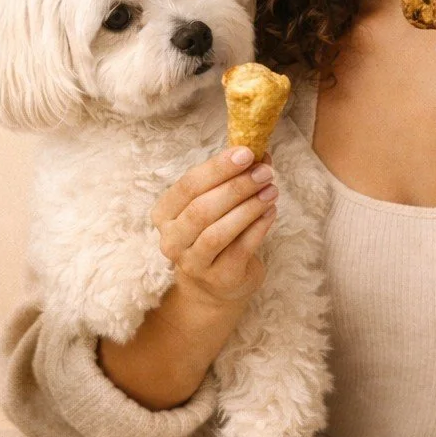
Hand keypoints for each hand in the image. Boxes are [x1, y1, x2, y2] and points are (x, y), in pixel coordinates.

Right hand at [150, 147, 277, 308]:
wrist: (215, 283)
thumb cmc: (213, 231)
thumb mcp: (213, 204)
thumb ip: (229, 179)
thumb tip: (261, 154)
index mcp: (164, 214)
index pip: (188, 185)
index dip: (218, 168)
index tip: (246, 152)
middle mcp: (172, 240)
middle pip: (202, 208)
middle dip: (237, 187)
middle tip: (264, 172)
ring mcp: (193, 263)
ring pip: (218, 232)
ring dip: (248, 207)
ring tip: (271, 191)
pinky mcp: (219, 278)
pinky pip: (240, 249)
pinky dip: (258, 227)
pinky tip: (271, 212)